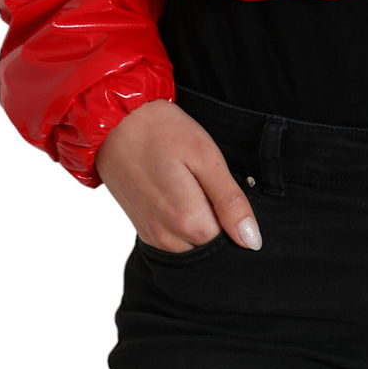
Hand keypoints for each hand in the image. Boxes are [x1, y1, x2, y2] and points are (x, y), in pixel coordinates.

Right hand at [94, 99, 262, 251]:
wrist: (115, 124)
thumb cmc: (163, 133)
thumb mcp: (206, 158)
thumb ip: (230, 201)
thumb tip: (252, 241)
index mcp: (189, 222)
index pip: (233, 237)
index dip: (235, 211)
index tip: (222, 184)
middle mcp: (168, 239)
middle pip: (212, 243)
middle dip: (219, 218)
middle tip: (206, 180)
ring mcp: (153, 238)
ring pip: (195, 243)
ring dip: (201, 219)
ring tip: (190, 183)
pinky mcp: (144, 231)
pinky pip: (176, 239)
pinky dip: (184, 221)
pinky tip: (179, 191)